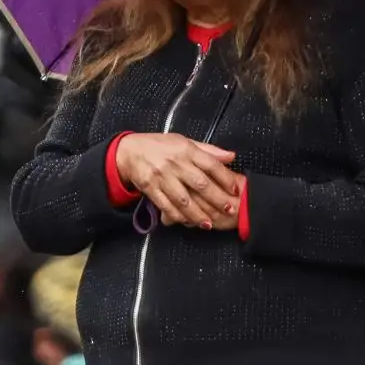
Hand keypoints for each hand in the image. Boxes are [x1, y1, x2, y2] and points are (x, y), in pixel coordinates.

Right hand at [115, 133, 240, 228]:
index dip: (225, 178)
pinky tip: (188, 222)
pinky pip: (166, 205)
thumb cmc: (160, 146)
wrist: (129, 151)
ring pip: (183, 199)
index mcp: (186, 150)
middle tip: (228, 209)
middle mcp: (175, 164)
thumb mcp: (185, 141)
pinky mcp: (149, 188)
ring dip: (197, 213)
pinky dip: (177, 215)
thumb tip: (231, 156)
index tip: (235, 189)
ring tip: (209, 223)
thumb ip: (209, 150)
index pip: (210, 165)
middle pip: (200, 184)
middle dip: (216, 199)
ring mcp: (161, 177)